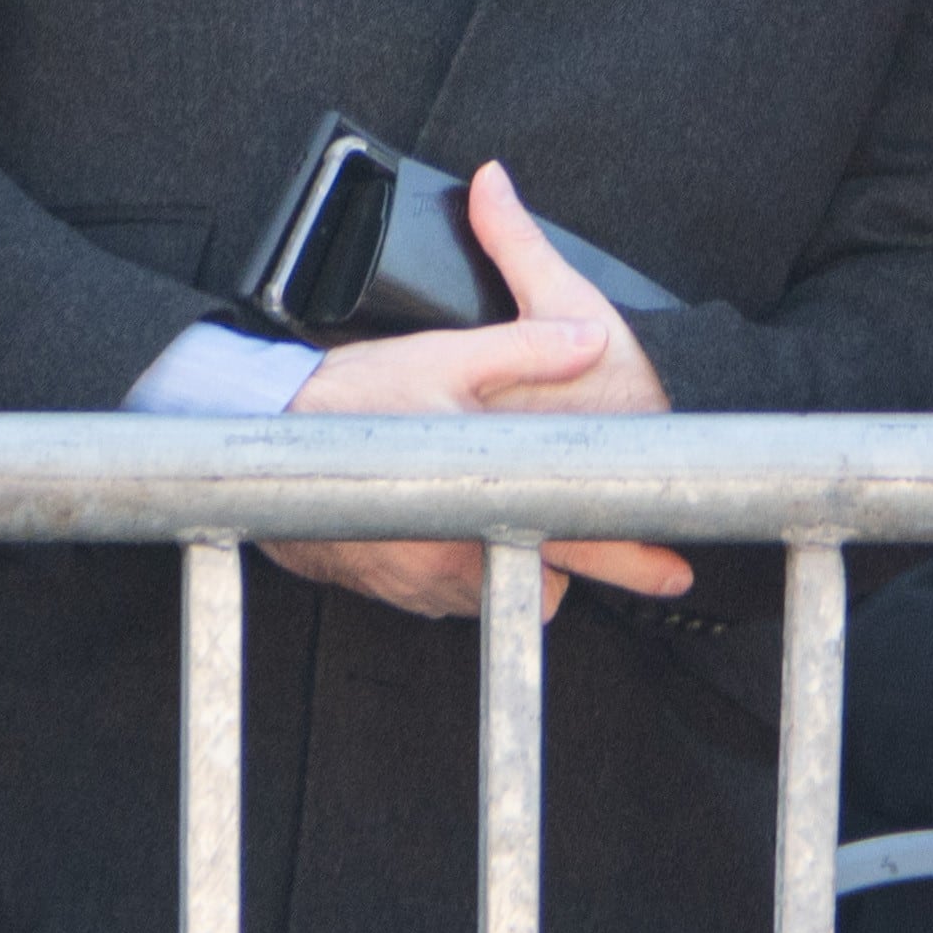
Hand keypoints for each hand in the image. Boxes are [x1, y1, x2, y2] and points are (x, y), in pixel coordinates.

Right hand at [262, 164, 691, 619]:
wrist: (257, 447)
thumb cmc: (351, 404)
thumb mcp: (447, 357)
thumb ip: (529, 346)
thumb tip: (590, 337)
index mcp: (482, 500)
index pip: (574, 539)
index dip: (632, 558)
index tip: (676, 572)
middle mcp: (457, 555)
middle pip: (545, 581)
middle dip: (573, 561)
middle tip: (636, 569)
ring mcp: (427, 584)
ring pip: (501, 587)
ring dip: (512, 558)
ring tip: (502, 512)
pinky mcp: (402, 595)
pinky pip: (458, 592)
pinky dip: (467, 564)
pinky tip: (454, 523)